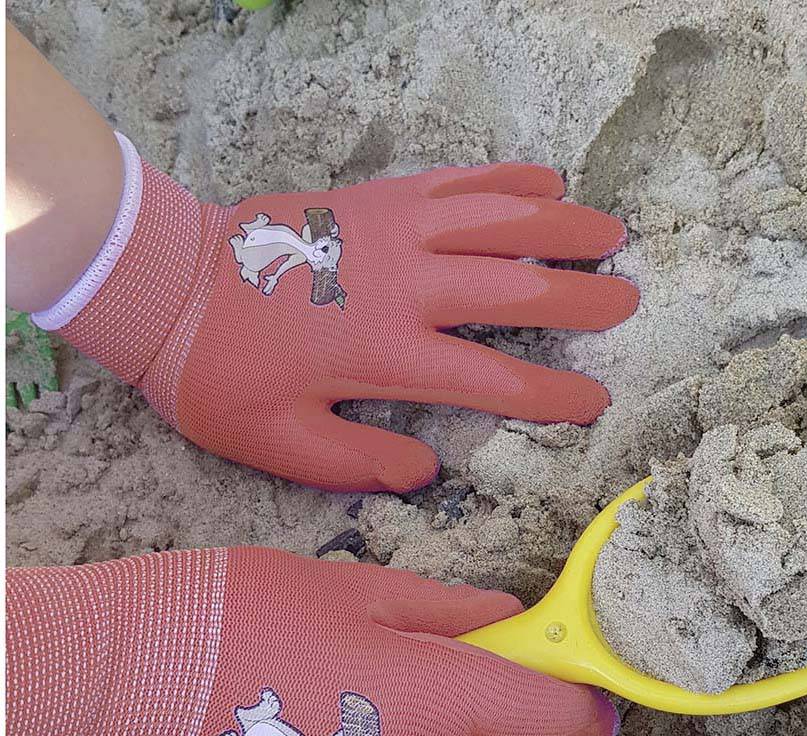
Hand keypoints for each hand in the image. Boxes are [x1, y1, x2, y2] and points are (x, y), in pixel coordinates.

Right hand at [7, 549, 617, 735]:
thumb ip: (436, 611)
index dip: (579, 706)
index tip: (590, 704)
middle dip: (454, 730)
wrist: (105, 695)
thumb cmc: (227, 619)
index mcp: (434, 703)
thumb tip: (506, 621)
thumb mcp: (339, 588)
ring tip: (301, 719)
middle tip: (385, 686)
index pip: (549, 717)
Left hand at [42, 146, 638, 491]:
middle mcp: (405, 286)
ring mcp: (393, 232)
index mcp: (388, 354)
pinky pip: (456, 182)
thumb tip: (424, 473)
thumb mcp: (280, 444)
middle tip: (627, 300)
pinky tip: (543, 180)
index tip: (594, 400)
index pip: (494, 379)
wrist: (168, 284)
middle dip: (580, 297)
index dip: (553, 394)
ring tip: (610, 232)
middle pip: (514, 288)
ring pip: (497, 220)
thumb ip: (358, 463)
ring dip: (561, 225)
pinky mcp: (377, 198)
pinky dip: (504, 179)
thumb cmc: (222, 374)